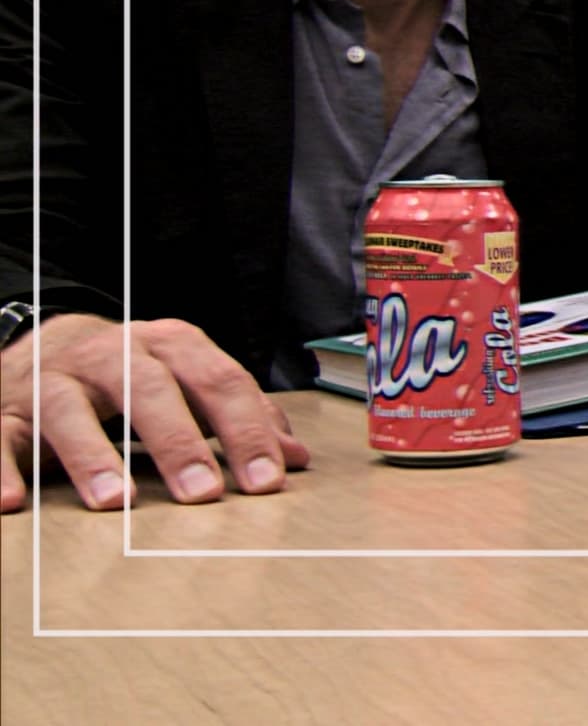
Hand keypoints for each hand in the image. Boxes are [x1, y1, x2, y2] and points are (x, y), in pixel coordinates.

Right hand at [0, 313, 308, 513]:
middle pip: (149, 389)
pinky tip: (13, 503)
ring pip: (68, 409)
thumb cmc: (134, 376)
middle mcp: (111, 355)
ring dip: (92, 456)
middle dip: (180, 442)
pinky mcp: (5, 408)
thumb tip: (296, 459)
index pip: (218, 382)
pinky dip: (0, 468)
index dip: (246, 431)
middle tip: (204, 494)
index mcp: (169, 345)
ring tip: (117, 504)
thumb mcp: (191, 384)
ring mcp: (52, 379)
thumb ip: (240, 419)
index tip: (266, 481)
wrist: (46, 344)